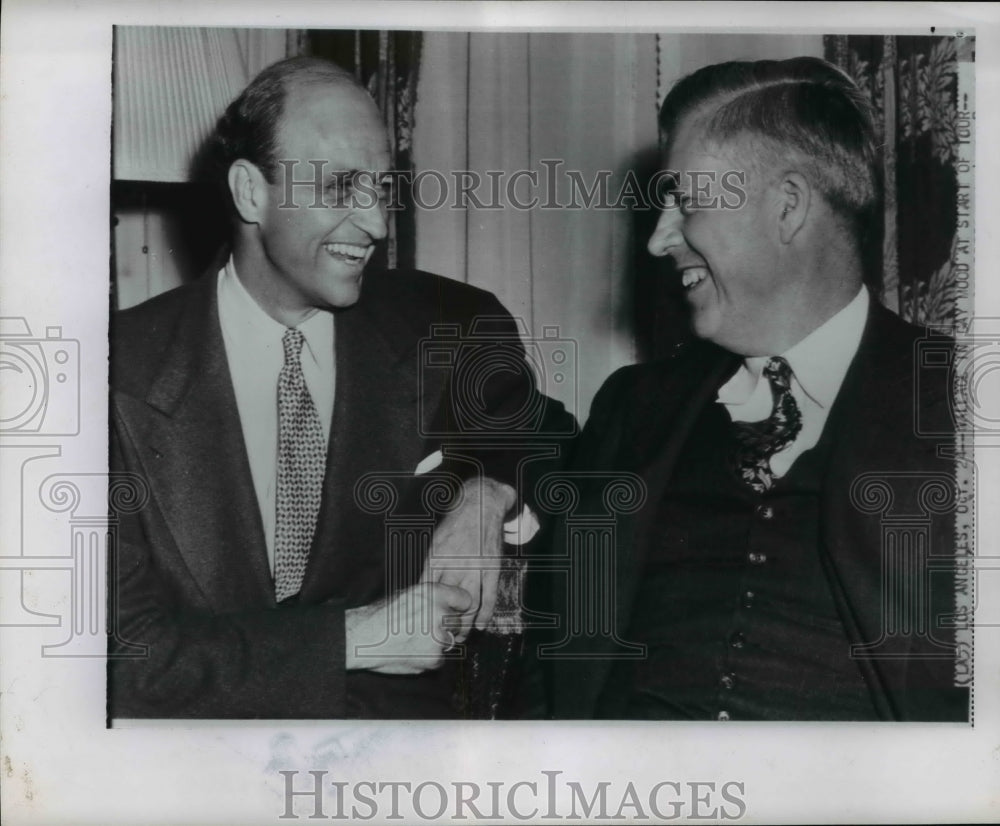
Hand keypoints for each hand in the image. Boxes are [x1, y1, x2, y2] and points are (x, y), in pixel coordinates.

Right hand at [344, 582, 472, 674]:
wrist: (364, 638)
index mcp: (435, 593)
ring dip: (438, 643)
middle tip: (427, 629)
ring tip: (416, 640)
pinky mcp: (435, 658)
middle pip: (458, 622)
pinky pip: (441, 659)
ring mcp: (439, 637)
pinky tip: (413, 651)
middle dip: (447, 627)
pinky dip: (430, 658)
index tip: (456, 612)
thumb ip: (432, 599)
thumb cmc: (381, 616)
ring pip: (450, 641)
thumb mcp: (408, 595)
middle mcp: (441, 613)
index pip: (465, 599)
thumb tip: (449, 604)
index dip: (459, 607)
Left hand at [421, 476, 516, 634]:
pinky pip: (490, 596)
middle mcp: (456, 564)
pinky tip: (481, 625)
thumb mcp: (435, 543)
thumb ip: (430, 567)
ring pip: (470, 604)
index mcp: (437, 557)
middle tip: (442, 638)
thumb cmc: (455, 525)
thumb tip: (420, 591)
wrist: (481, 505)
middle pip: (448, 602)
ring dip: (465, 624)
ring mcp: (476, 567)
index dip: (425, 612)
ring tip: (460, 637)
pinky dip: (486, 614)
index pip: (428, 591)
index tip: (423, 627)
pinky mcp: (492, 568)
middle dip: (444, 623)